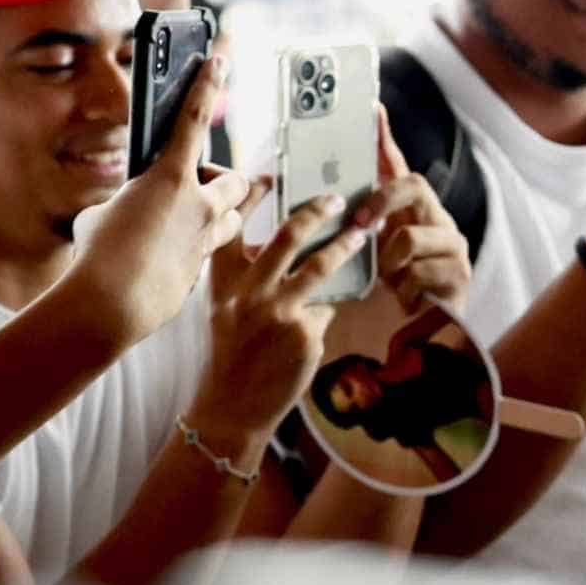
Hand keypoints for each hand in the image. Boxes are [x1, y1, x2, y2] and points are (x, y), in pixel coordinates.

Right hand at [59, 54, 260, 348]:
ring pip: (233, 219)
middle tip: (194, 189)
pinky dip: (194, 251)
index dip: (205, 87)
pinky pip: (209, 254)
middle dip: (221, 181)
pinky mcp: (203, 271)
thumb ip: (129, 202)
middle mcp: (198, 206)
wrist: (109, 306)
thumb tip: (136, 210)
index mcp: (169, 179)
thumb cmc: (97, 255)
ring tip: (189, 223)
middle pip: (236, 180)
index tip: (218, 62)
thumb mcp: (105, 212)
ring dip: (218, 216)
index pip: (192, 120)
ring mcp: (206, 240)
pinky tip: (166, 262)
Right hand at [192, 188, 383, 453]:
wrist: (232, 409)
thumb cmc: (232, 355)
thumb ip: (248, 280)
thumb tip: (293, 246)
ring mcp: (278, 313)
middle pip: (287, 237)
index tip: (269, 175)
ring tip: (362, 236)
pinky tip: (328, 319)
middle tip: (337, 200)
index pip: (233, 230)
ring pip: (320, 267)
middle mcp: (248, 294)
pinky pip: (328, 309)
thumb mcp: (226, 312)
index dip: (249, 198)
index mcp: (223, 284)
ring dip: (344, 247)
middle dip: (315, 212)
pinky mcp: (304, 334)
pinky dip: (329, 311)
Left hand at [367, 107, 471, 317]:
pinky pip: (421, 271)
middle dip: (382, 201)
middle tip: (361, 225)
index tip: (371, 107)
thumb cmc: (389, 295)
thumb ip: (351, 233)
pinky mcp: (460, 273)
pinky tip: (407, 301)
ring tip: (389, 282)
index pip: (397, 167)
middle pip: (413, 185)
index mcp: (408, 213)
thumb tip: (308, 211)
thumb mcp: (365, 259)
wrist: (420, 338)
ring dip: (389, 263)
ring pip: (410, 236)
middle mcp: (435, 219)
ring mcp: (452, 244)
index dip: (384, 137)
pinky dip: (405, 290)